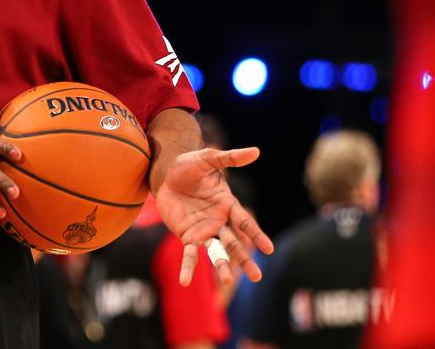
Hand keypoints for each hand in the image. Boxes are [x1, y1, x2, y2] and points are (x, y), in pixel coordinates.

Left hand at [153, 146, 274, 285]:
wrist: (165, 174)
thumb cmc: (189, 166)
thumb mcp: (207, 159)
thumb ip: (230, 158)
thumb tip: (256, 151)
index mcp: (228, 205)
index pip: (245, 222)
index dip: (257, 235)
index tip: (269, 249)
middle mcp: (219, 221)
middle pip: (235, 242)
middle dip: (245, 259)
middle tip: (257, 277)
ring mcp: (203, 230)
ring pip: (216, 252)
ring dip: (221, 267)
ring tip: (226, 283)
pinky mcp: (187, 235)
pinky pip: (189, 254)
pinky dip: (188, 267)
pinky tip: (185, 282)